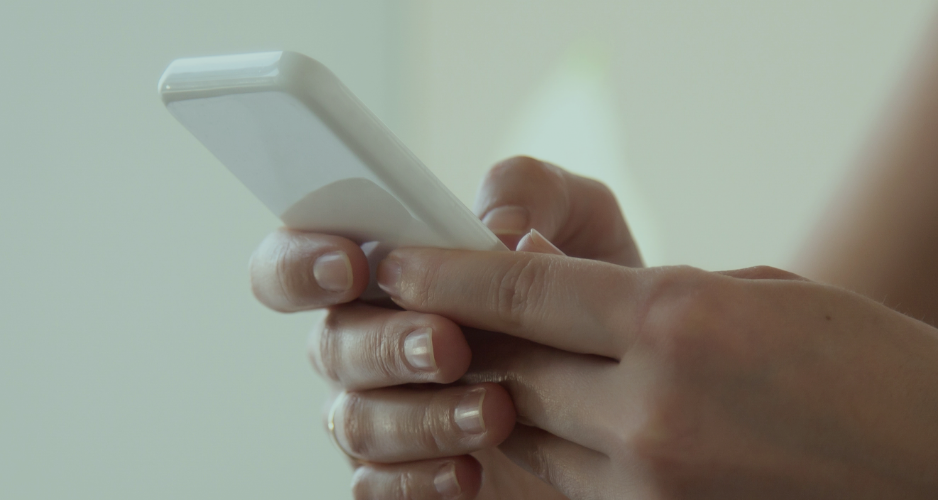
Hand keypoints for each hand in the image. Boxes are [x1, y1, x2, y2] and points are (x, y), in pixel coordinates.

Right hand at [249, 157, 639, 498]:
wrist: (642, 398)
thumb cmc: (593, 301)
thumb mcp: (584, 226)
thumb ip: (534, 193)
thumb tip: (493, 224)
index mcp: (383, 275)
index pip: (295, 262)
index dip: (300, 262)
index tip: (351, 266)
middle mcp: (367, 344)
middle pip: (328, 345)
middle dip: (385, 344)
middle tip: (451, 345)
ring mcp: (381, 414)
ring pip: (355, 421)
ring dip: (420, 416)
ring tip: (494, 413)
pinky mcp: (404, 479)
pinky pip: (375, 487)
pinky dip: (419, 479)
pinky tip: (471, 471)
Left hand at [372, 248, 937, 498]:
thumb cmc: (877, 370)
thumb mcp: (758, 294)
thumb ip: (646, 293)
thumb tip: (552, 281)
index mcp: (677, 323)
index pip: (517, 294)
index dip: (442, 274)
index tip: (397, 260)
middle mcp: (651, 411)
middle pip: (504, 371)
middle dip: (463, 341)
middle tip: (431, 320)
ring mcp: (654, 488)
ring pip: (525, 441)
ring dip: (501, 406)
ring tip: (491, 377)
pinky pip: (570, 493)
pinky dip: (551, 460)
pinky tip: (556, 435)